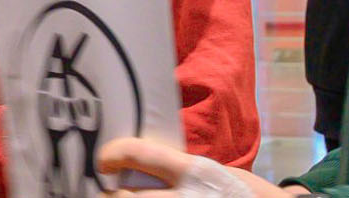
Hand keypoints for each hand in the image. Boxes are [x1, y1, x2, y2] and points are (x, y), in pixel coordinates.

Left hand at [98, 137, 298, 196]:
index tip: (104, 161)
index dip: (114, 154)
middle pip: (127, 197)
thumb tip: (143, 167)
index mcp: (194, 171)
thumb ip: (182, 170)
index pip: (140, 154)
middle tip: (105, 195)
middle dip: (109, 197)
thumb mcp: (215, 172)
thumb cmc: (244, 195)